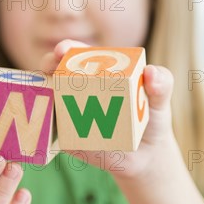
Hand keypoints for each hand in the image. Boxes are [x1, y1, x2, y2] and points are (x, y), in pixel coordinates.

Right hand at [42, 40, 179, 178]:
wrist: (145, 155)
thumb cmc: (150, 117)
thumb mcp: (160, 99)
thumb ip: (162, 83)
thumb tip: (151, 73)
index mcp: (96, 71)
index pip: (77, 54)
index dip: (67, 48)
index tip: (63, 50)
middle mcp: (76, 88)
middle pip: (53, 72)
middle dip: (46, 67)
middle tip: (50, 68)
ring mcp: (68, 112)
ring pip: (47, 100)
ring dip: (41, 98)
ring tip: (49, 100)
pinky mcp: (65, 138)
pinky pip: (51, 132)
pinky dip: (44, 130)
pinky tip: (44, 130)